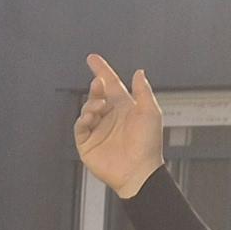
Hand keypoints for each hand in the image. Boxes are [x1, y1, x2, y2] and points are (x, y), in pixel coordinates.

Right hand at [76, 54, 167, 199]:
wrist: (139, 171)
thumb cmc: (149, 144)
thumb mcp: (150, 112)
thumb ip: (143, 91)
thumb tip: (139, 72)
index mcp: (124, 107)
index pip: (110, 84)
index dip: (102, 70)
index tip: (92, 58)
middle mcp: (110, 117)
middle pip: (97, 94)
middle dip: (95, 87)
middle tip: (98, 82)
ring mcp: (98, 130)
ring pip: (87, 108)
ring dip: (91, 102)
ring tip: (100, 106)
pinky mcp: (88, 143)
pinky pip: (80, 127)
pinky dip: (83, 119)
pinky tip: (91, 116)